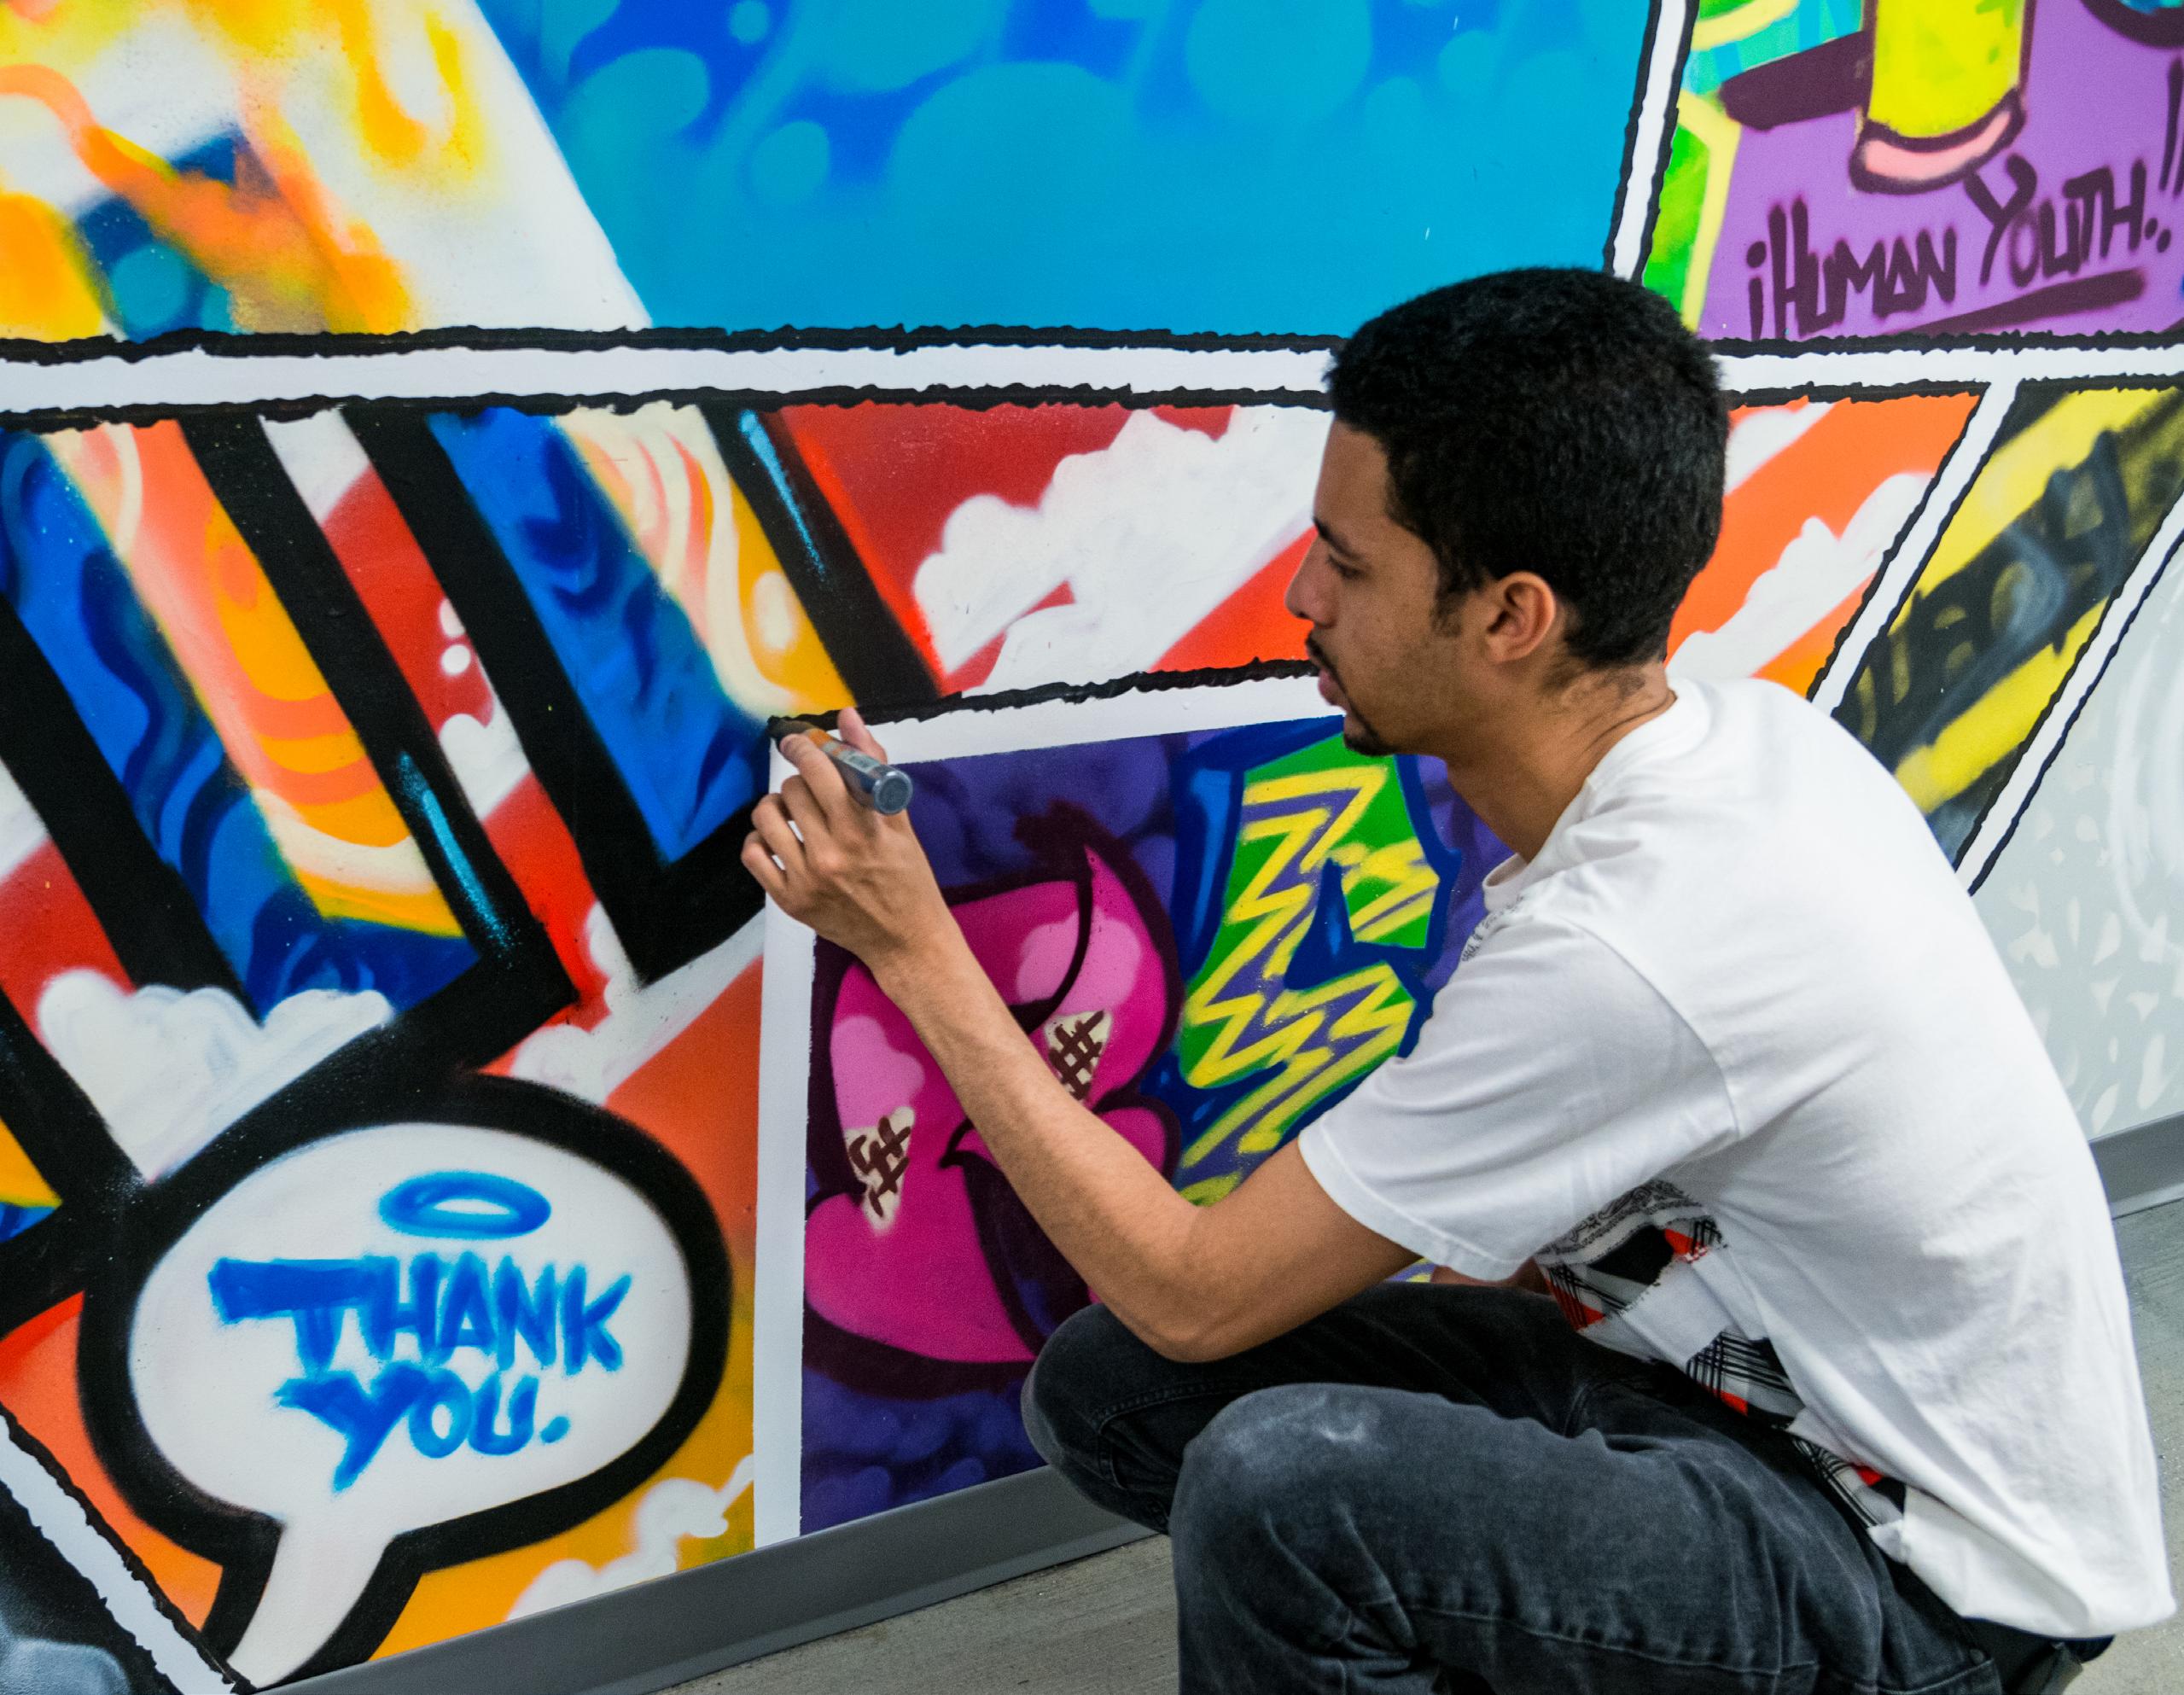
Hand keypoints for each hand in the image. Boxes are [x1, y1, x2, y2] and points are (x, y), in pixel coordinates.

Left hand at [742, 709, 955, 977]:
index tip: (800, 742)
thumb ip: (872, 766)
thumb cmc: (909, 878)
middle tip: (815, 790)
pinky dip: (761, 839)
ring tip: (793, 813)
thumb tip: (848, 717)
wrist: (907, 941)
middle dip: (802, 780)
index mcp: (863, 831)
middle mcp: (831, 854)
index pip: (820, 771)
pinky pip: (753, 854)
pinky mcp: (789, 901)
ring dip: (778, 806)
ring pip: (767, 817)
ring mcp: (806, 879)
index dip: (804, 748)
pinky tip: (779, 839)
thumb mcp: (900, 821)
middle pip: (792, 790)